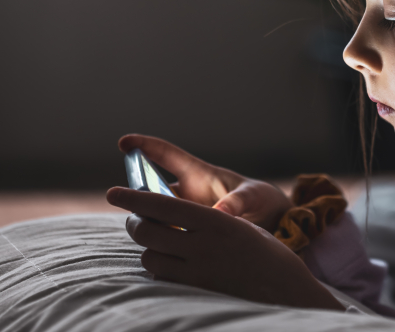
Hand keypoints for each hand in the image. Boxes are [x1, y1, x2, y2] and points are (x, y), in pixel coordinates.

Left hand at [106, 187, 343, 309]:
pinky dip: (158, 266)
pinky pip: (162, 277)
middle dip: (134, 223)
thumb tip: (169, 213)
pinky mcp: (196, 292)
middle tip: (134, 220)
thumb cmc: (266, 252)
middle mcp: (204, 246)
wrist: (287, 289)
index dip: (133, 197)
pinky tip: (167, 261)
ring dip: (147, 248)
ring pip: (150, 256)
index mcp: (216, 221)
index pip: (162, 204)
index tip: (113, 192)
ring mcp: (198, 272)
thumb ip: (205, 220)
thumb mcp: (240, 226)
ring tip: (154, 242)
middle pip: (148, 231)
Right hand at [117, 134, 291, 232]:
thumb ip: (237, 202)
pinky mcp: (185, 233)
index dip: (144, 146)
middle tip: (127, 201)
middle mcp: (185, 193)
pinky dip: (160, 240)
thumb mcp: (252, 197)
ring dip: (147, 220)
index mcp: (198, 174)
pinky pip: (165, 234)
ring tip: (147, 230)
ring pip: (154, 214)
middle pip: (151, 189)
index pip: (166, 155)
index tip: (123, 142)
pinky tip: (161, 251)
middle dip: (137, 194)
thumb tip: (221, 214)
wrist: (271, 223)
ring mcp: (183, 214)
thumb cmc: (260, 200)